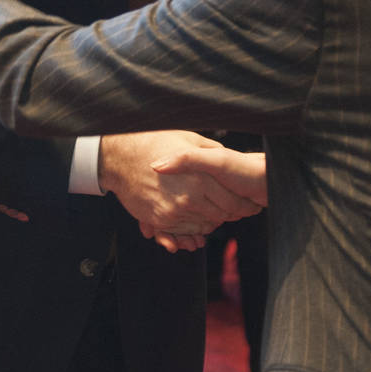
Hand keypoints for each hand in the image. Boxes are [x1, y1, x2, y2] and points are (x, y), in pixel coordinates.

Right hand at [99, 132, 264, 250]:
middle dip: (232, 214)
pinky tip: (197, 216)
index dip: (244, 204)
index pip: (233, 201)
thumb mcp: (189, 139)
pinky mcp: (160, 220)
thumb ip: (212, 151)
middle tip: (240, 210)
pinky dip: (194, 228)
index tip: (250, 203)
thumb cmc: (154, 143)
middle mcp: (189, 198)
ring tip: (217, 212)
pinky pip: (184, 231)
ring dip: (212, 221)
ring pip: (204, 226)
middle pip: (221, 216)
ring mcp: (174, 212)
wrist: (120, 156)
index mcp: (200, 177)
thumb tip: (230, 157)